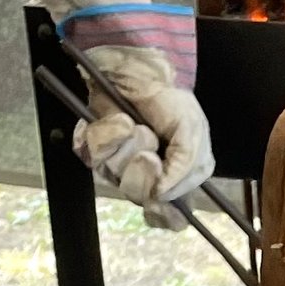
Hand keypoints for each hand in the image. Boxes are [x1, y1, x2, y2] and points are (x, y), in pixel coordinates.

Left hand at [68, 16, 214, 220]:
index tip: (158, 206)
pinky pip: (91, 155)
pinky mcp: (93, 147)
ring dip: (125, 147)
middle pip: (137, 195)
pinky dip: (104, 134)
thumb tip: (162, 196)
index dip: (163, 217)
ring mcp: (116, 162)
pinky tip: (116, 120)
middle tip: (150, 147)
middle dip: (142, 170)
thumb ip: (186, 168)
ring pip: (113, 176)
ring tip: (134, 125)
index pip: (169, 217)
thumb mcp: (192, 132)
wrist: (139, 68)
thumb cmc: (169, 99)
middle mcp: (144, 175)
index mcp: (173, 178)